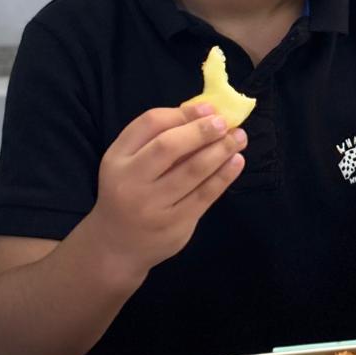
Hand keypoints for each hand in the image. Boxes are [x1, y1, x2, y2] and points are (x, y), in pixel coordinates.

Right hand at [89, 103, 246, 280]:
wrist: (116, 246)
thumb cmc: (128, 192)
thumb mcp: (128, 162)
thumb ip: (156, 137)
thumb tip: (202, 112)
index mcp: (117, 158)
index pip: (149, 124)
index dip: (182, 113)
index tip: (209, 108)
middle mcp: (131, 181)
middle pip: (169, 146)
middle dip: (202, 131)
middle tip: (226, 122)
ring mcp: (153, 205)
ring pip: (192, 170)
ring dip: (221, 150)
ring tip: (239, 138)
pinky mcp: (175, 224)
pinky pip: (205, 195)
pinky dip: (224, 175)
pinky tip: (236, 162)